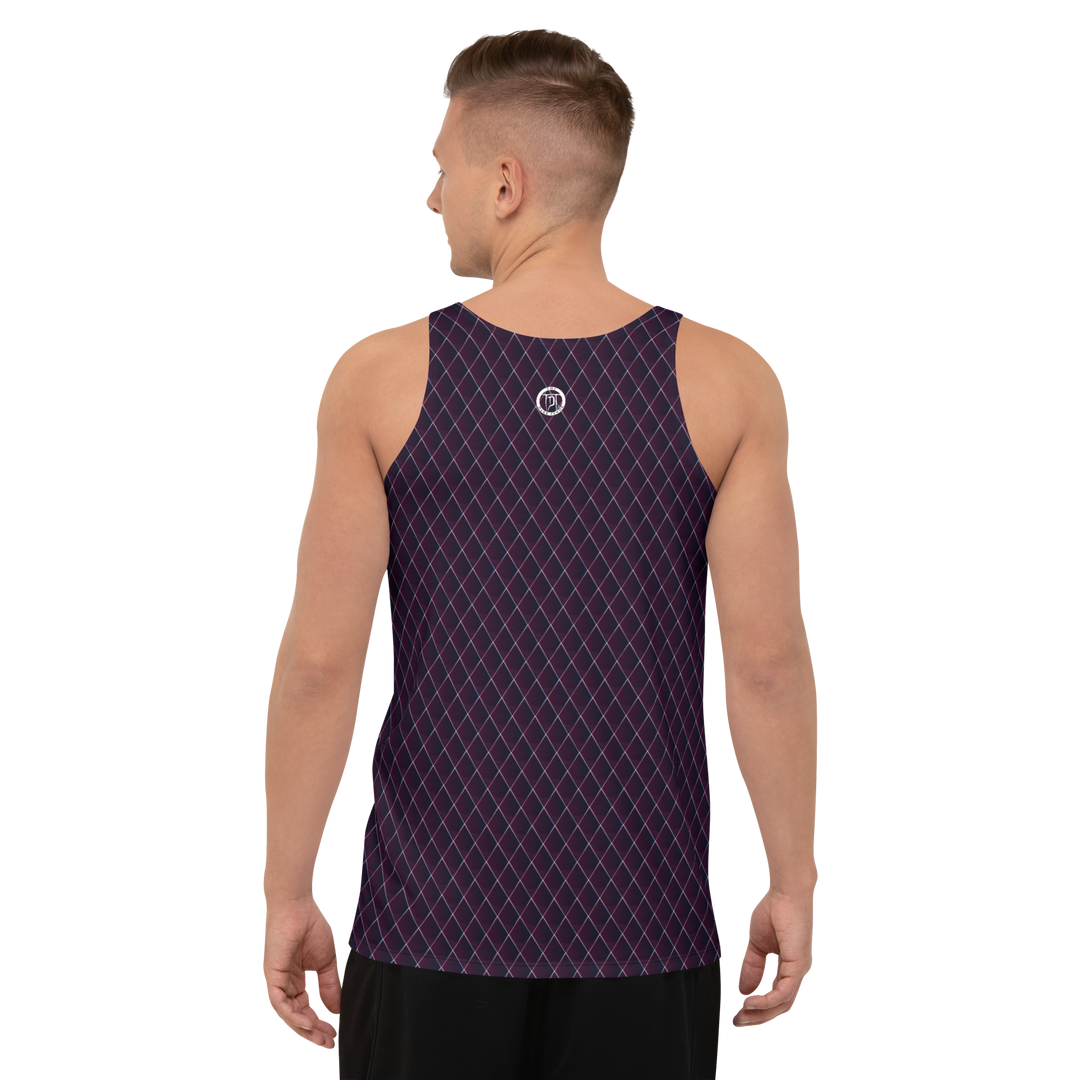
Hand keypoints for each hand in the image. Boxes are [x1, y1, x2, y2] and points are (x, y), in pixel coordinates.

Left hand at [260, 895, 340, 1051]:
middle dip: (313, 1033)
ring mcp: (275, 981)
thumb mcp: (327, 961)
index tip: (336, 1034)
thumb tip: (337, 1010)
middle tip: (330, 1043)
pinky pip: (279, 1003)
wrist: (298, 904)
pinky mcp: (270, 976)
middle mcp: (283, 984)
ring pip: (286, 1015)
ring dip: (304, 1029)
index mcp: (295, 980)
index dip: (320, 1024)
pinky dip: (292, 1015)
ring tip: (322, 1037)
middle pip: (296, 1017)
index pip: (306, 1010)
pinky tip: (307, 1023)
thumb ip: (330, 986)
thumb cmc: (311, 925)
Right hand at [731, 885, 816, 1029]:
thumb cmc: (774, 910)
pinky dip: (765, 1001)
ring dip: (760, 1014)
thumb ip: (750, 969)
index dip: (756, 1010)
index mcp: (789, 969)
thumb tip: (742, 991)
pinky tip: (749, 1001)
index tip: (736, 1013)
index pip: (775, 999)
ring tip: (740, 1015)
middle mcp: (797, 974)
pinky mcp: (798, 966)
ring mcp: (800, 971)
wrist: (786, 892)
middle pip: (780, 1008)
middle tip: (736, 1022)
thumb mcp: (755, 945)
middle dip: (757, 1019)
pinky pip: (783, 993)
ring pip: (782, 1005)